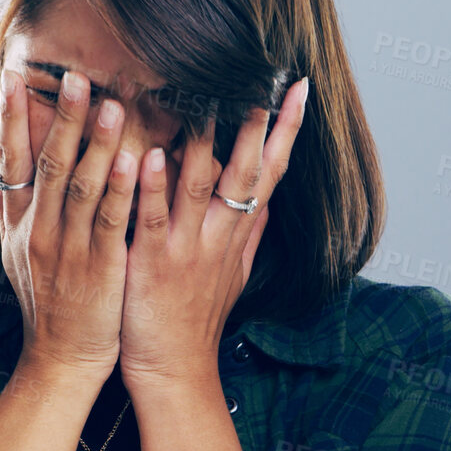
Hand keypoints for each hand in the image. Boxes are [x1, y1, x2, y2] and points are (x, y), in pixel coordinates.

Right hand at [0, 67, 139, 377]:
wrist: (60, 359)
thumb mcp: (13, 244)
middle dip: (62, 119)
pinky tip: (134, 161)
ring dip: (96, 145)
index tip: (14, 76)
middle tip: (76, 76)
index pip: (11, 160)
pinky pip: (110, 223)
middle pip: (47, 165)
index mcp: (19, 222)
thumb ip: (2, 192)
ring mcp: (68, 251)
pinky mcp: (100, 270)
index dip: (12, 117)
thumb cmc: (45, 296)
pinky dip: (122, 191)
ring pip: (81, 189)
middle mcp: (38, 232)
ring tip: (112, 105)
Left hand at [118, 76, 309, 388]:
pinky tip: (151, 154)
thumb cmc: (195, 320)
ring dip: (205, 139)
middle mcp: (220, 234)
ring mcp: (189, 248)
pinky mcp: (154, 263)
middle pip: (246, 169)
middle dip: (258, 122)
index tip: (299, 88)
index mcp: (236, 233)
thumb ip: (249, 233)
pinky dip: (153, 186)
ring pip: (202, 184)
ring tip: (208, 95)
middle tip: (264, 77)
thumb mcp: (234, 275)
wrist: (174, 374)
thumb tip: (266, 201)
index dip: (285, 129)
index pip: (269, 171)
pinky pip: (154, 218)